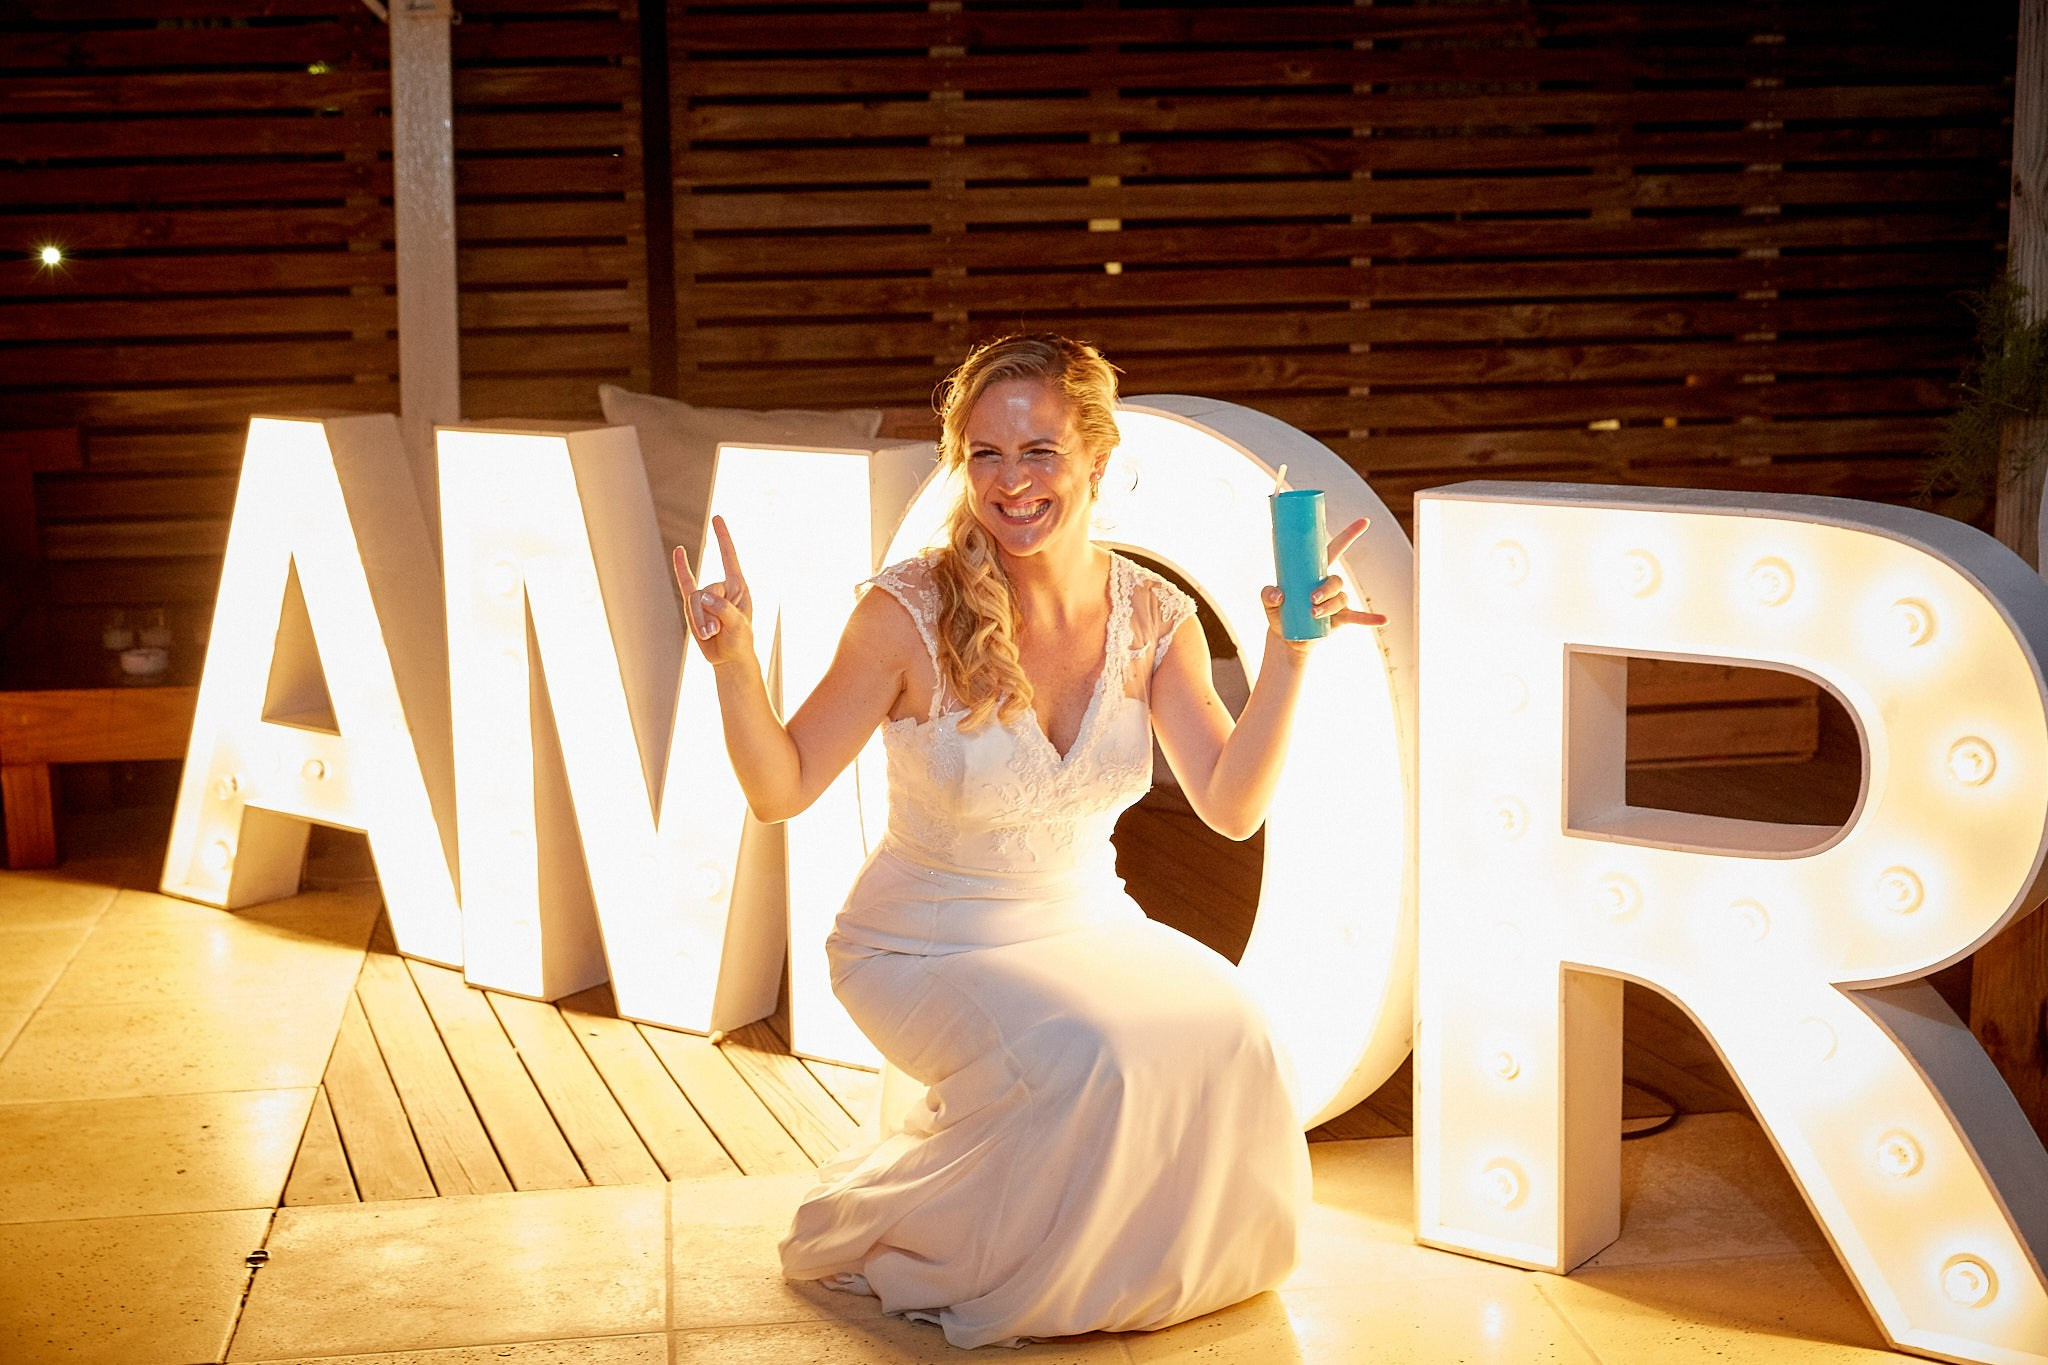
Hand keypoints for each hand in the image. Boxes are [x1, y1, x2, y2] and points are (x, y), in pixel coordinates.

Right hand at [672, 515, 755, 666]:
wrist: (728, 658)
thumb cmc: (740, 641)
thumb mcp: (738, 626)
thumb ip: (723, 609)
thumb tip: (703, 596)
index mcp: (739, 587)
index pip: (729, 557)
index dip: (723, 538)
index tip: (717, 517)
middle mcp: (723, 587)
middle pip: (704, 590)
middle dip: (707, 614)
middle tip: (716, 632)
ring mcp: (708, 596)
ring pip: (692, 600)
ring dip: (698, 621)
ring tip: (710, 635)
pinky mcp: (695, 606)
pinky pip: (685, 583)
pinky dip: (681, 568)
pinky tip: (679, 551)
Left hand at [1262, 516, 1386, 645]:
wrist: (1287, 637)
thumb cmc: (1280, 612)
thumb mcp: (1269, 602)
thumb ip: (1268, 594)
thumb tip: (1279, 594)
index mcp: (1315, 572)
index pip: (1334, 549)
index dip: (1349, 535)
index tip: (1364, 521)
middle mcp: (1329, 585)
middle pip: (1335, 580)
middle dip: (1326, 588)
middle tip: (1312, 599)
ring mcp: (1337, 602)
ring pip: (1340, 599)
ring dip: (1329, 606)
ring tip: (1314, 613)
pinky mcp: (1340, 618)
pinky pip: (1358, 617)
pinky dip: (1371, 618)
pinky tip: (1383, 619)